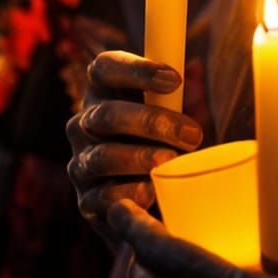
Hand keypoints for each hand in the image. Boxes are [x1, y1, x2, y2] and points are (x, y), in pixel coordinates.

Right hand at [67, 51, 202, 240]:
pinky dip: (128, 193)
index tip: (174, 79)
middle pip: (105, 114)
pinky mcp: (88, 202)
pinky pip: (102, 197)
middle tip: (191, 134)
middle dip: (150, 121)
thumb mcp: (174, 118)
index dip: (135, 70)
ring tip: (172, 162)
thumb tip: (196, 69)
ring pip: (102, 156)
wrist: (154, 209)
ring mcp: (82, 164)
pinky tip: (150, 193)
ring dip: (140, 157)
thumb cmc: (167, 149)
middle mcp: (84, 125)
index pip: (104, 68)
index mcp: (103, 95)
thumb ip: (180, 96)